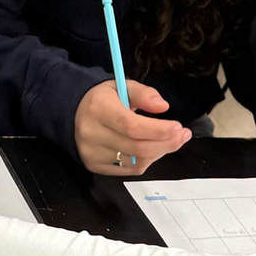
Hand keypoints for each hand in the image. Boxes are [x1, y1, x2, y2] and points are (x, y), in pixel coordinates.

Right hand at [74, 79, 188, 175]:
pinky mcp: (95, 166)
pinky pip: (129, 169)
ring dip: (158, 152)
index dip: (158, 130)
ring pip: (136, 161)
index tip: (178, 127)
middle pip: (137, 147)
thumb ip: (144, 94)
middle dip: (166, 143)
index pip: (131, 126)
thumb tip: (163, 106)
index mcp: (98, 109)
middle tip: (182, 135)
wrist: (73, 113)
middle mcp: (92, 134)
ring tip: (169, 140)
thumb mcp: (122, 86)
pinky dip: (146, 160)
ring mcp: (92, 153)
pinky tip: (152, 149)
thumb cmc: (102, 99)